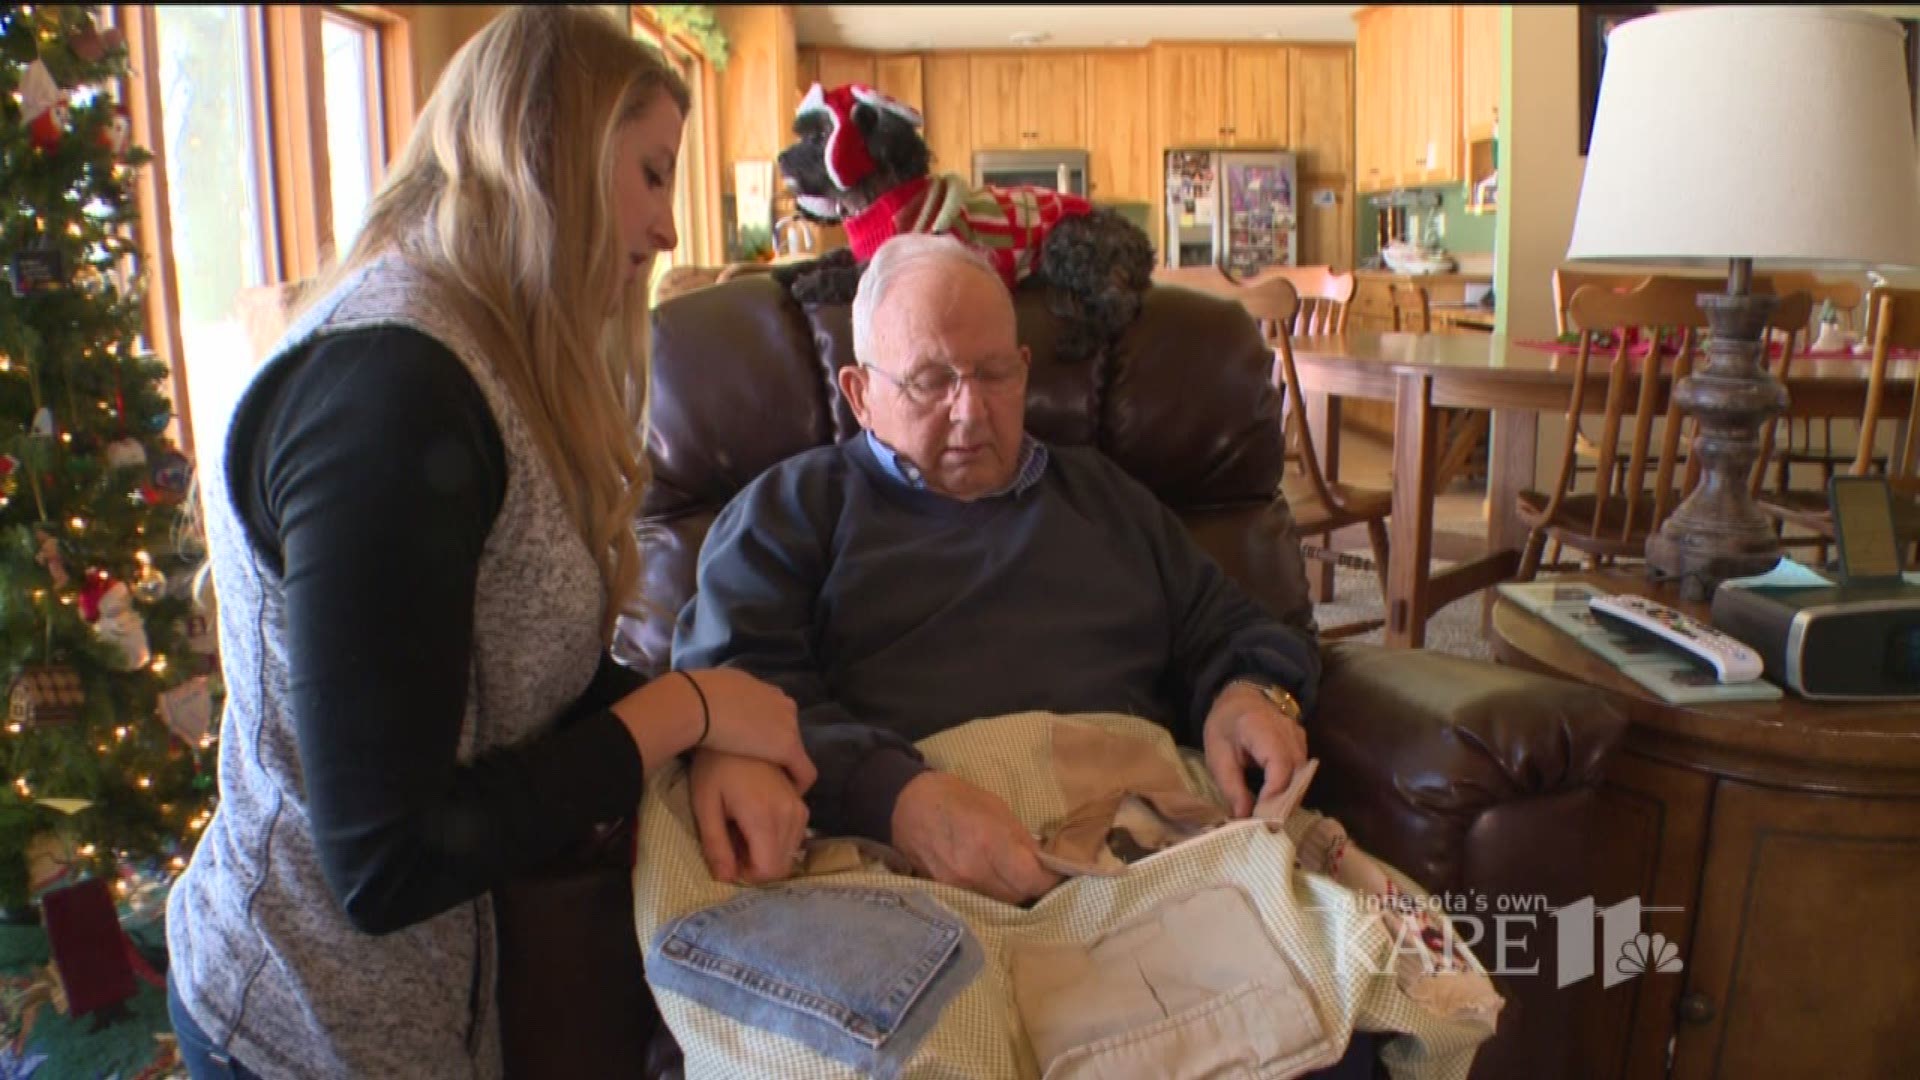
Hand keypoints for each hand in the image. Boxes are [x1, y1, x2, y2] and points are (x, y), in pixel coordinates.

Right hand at [680, 669, 815, 791]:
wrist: (699, 704)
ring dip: (784, 767)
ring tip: (769, 785)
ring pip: (796, 751)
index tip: (754, 748)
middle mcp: (783, 704)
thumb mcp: (716, 688)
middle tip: (760, 769)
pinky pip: (804, 772)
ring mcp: (789, 725)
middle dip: (776, 748)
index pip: (777, 714)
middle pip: (788, 731)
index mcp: (766, 691)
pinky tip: (782, 797)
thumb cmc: (698, 698)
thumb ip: (729, 693)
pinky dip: (797, 785)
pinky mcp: (789, 747)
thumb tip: (720, 698)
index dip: (767, 733)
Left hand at [688, 751, 809, 884]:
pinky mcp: (800, 797)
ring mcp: (799, 804)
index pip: (770, 870)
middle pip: (782, 863)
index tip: (728, 857)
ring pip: (791, 850)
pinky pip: (796, 832)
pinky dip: (777, 836)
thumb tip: (727, 879)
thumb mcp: (705, 807)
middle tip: (732, 843)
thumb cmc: (712, 767)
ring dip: (768, 850)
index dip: (748, 874)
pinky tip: (754, 819)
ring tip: (741, 829)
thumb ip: (716, 846)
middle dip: (757, 864)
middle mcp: (790, 813)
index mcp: (765, 817)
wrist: (728, 725)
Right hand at [890, 772, 1061, 903]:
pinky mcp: (943, 894)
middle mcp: (973, 872)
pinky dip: (990, 897)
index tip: (1058, 874)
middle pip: (1018, 898)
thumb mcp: (996, 808)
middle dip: (1032, 889)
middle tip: (1036, 875)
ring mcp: (956, 887)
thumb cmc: (955, 798)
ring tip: (1015, 879)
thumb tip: (1044, 863)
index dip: (1051, 881)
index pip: (1034, 881)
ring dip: (1012, 895)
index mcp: (990, 843)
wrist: (906, 805)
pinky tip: (992, 883)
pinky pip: (978, 903)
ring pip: (999, 905)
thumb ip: (1022, 839)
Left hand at [1202, 682, 1308, 818]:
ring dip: (1288, 799)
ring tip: (1270, 818)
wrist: (1243, 696)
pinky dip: (1291, 789)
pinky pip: (1302, 772)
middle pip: (1296, 775)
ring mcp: (1300, 738)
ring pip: (1302, 777)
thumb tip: (1243, 818)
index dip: (1274, 794)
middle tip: (1265, 826)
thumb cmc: (1226, 724)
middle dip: (1283, 803)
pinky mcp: (1303, 745)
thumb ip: (1231, 786)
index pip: (1280, 765)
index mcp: (1262, 729)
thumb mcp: (1218, 754)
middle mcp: (1289, 732)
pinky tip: (1277, 802)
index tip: (1260, 817)